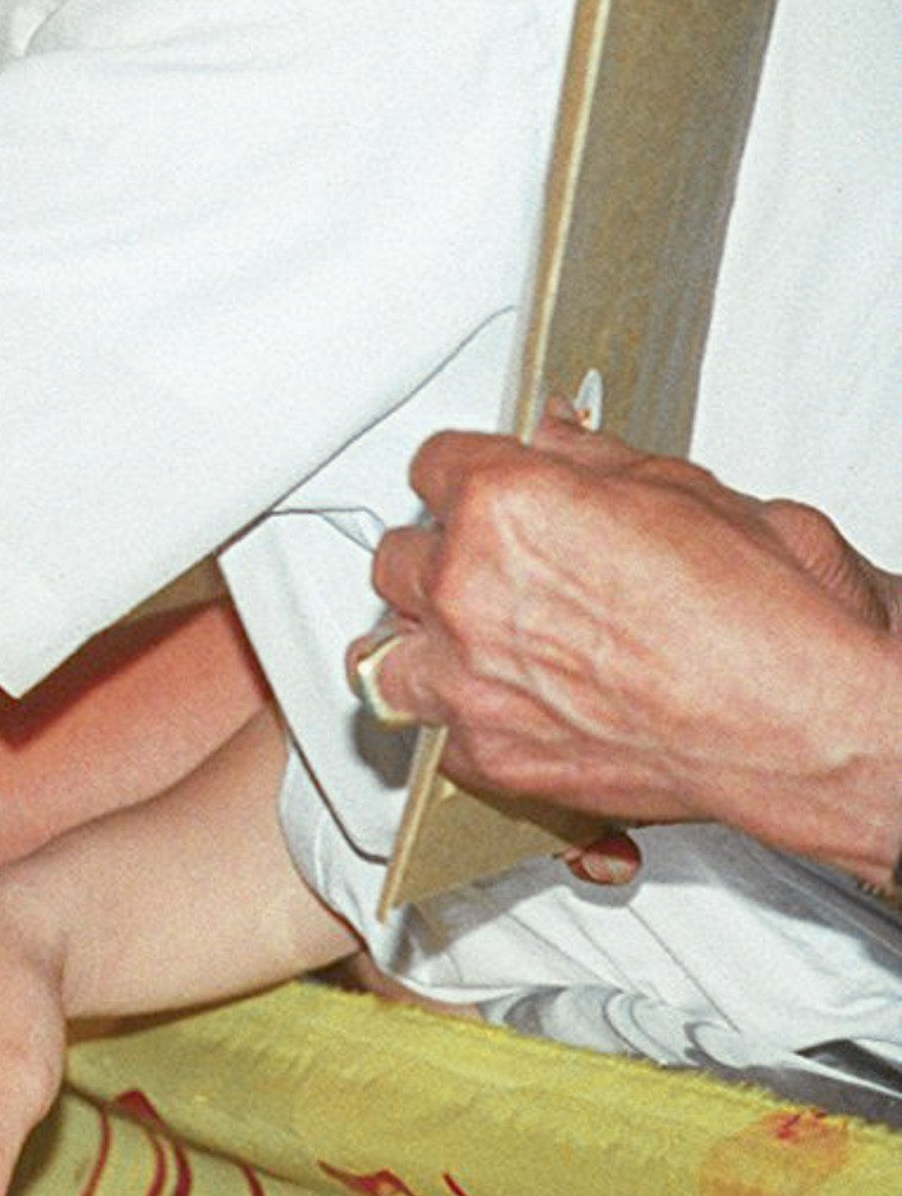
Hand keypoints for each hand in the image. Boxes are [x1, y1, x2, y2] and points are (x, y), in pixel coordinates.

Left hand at [356, 419, 901, 867]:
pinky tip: (510, 708)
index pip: (431, 467)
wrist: (808, 727)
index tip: (479, 491)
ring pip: (386, 651)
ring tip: (471, 645)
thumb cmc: (768, 619)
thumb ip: (590, 463)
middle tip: (492, 571)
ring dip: (424, 643)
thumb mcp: (685, 491)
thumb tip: (553, 441)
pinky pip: (436, 732)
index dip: (466, 478)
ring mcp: (469, 678)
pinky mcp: (490, 755)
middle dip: (442, 559)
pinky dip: (465, 723)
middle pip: (398, 557)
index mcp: (504, 506)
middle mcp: (468, 588)